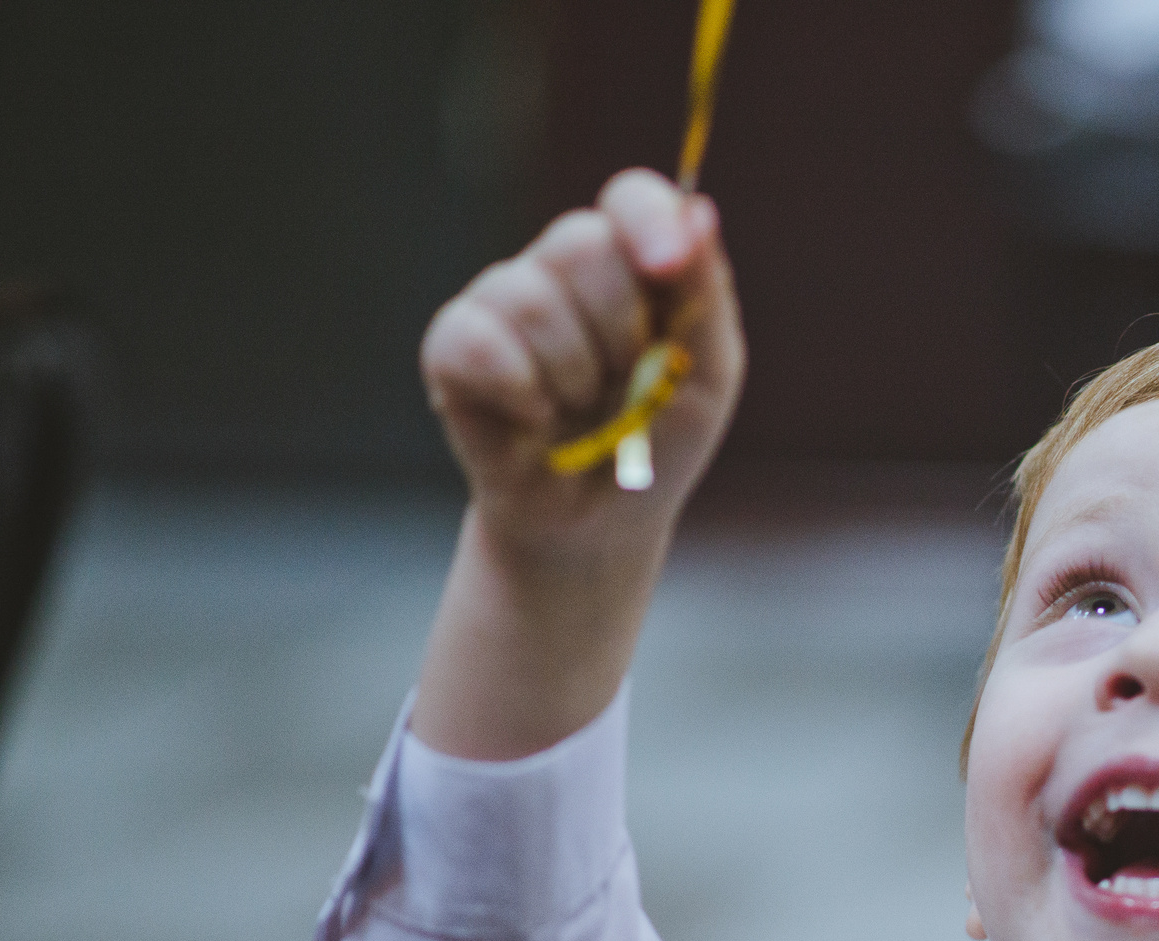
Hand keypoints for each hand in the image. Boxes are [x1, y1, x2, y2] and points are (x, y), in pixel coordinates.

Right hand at [420, 168, 744, 573]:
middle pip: (579, 241)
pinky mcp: (452, 345)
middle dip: (617, 329)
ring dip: (572, 374)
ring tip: (579, 410)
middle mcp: (562, 269)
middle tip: (625, 381)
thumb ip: (706, 294)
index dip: (648, 220)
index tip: (667, 265)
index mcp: (631, 263)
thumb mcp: (707, 376)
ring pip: (528, 295)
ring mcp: (502, 301)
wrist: (600, 524)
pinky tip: (533, 420)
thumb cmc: (658, 442)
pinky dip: (519, 391)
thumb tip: (699, 211)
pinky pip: (474, 340)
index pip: (631, 199)